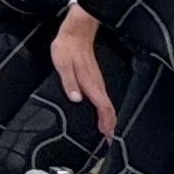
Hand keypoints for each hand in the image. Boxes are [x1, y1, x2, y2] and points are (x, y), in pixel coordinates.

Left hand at [51, 3, 117, 139]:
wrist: (76, 32)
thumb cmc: (68, 48)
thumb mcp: (63, 64)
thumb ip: (69, 82)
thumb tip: (76, 99)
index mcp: (91, 84)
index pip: (103, 107)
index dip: (107, 123)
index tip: (108, 137)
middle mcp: (97, 85)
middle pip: (108, 109)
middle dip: (110, 125)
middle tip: (109, 141)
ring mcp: (97, 82)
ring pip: (107, 104)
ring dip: (109, 118)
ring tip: (107, 132)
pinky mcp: (94, 79)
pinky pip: (103, 98)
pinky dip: (105, 109)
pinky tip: (102, 114)